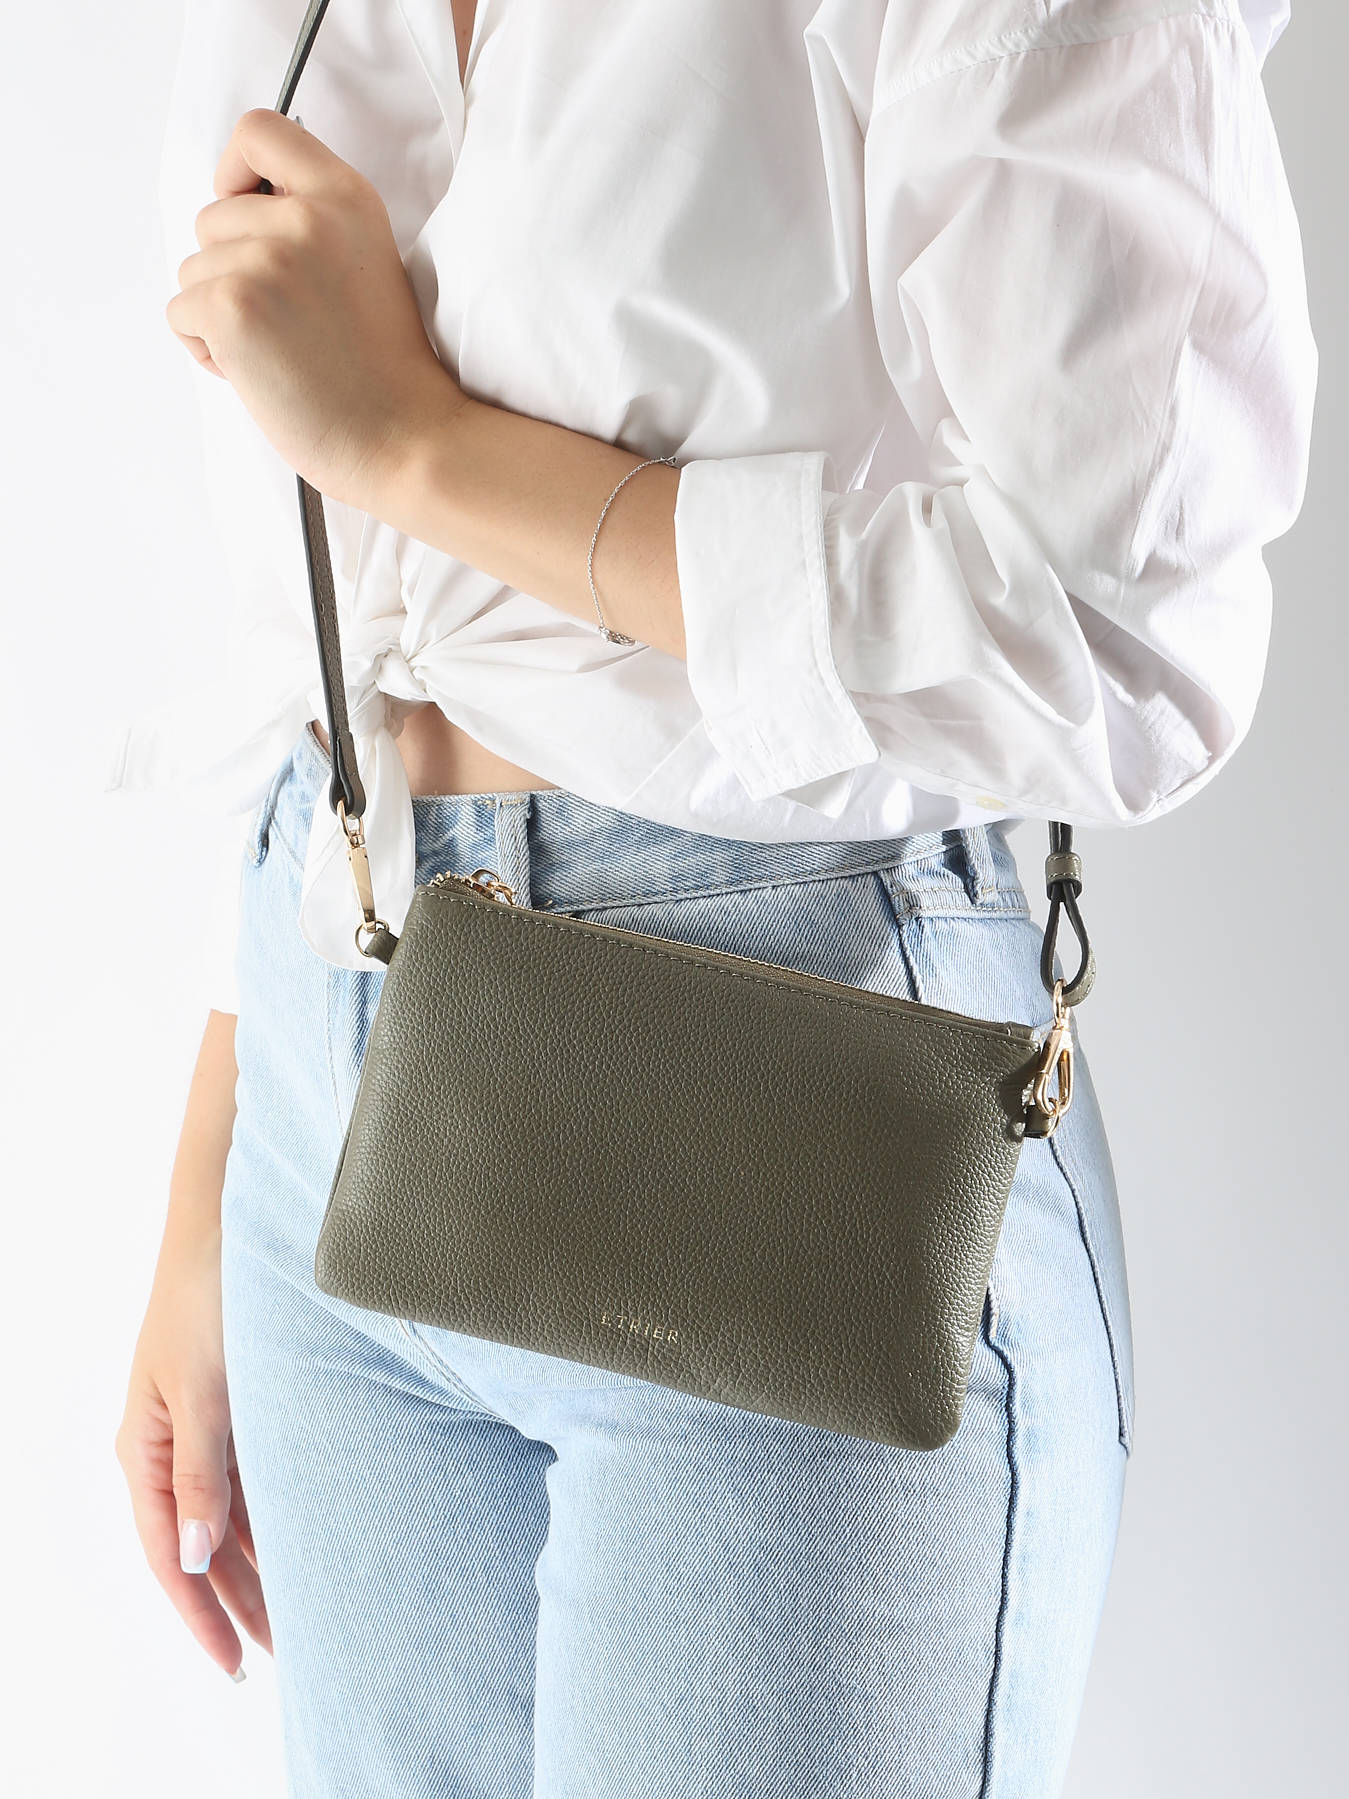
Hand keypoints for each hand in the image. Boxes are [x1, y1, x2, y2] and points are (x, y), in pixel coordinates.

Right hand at [115, 1216, 269, 1680]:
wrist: (230, 1224)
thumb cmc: (208, 1297)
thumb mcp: (203, 1389)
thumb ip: (204, 1472)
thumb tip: (200, 1556)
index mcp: (146, 1448)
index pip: (172, 1553)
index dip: (200, 1612)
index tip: (232, 1660)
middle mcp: (172, 1446)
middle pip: (203, 1546)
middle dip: (237, 1603)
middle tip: (279, 1657)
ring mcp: (205, 1427)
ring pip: (231, 1518)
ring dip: (260, 1566)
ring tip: (298, 1618)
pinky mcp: (238, 1406)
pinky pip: (253, 1480)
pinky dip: (273, 1518)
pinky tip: (300, 1546)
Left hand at [166, 107, 469, 510]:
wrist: (404, 439)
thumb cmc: (383, 371)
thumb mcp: (365, 261)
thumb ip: (311, 222)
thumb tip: (239, 209)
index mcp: (345, 197)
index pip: (259, 130)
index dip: (238, 170)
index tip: (250, 211)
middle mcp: (305, 217)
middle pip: (211, 216)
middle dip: (231, 271)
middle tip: (290, 323)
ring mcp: (267, 259)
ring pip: (192, 271)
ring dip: (221, 317)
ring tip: (282, 352)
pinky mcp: (233, 307)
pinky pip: (180, 314)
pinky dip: (208, 351)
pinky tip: (261, 374)